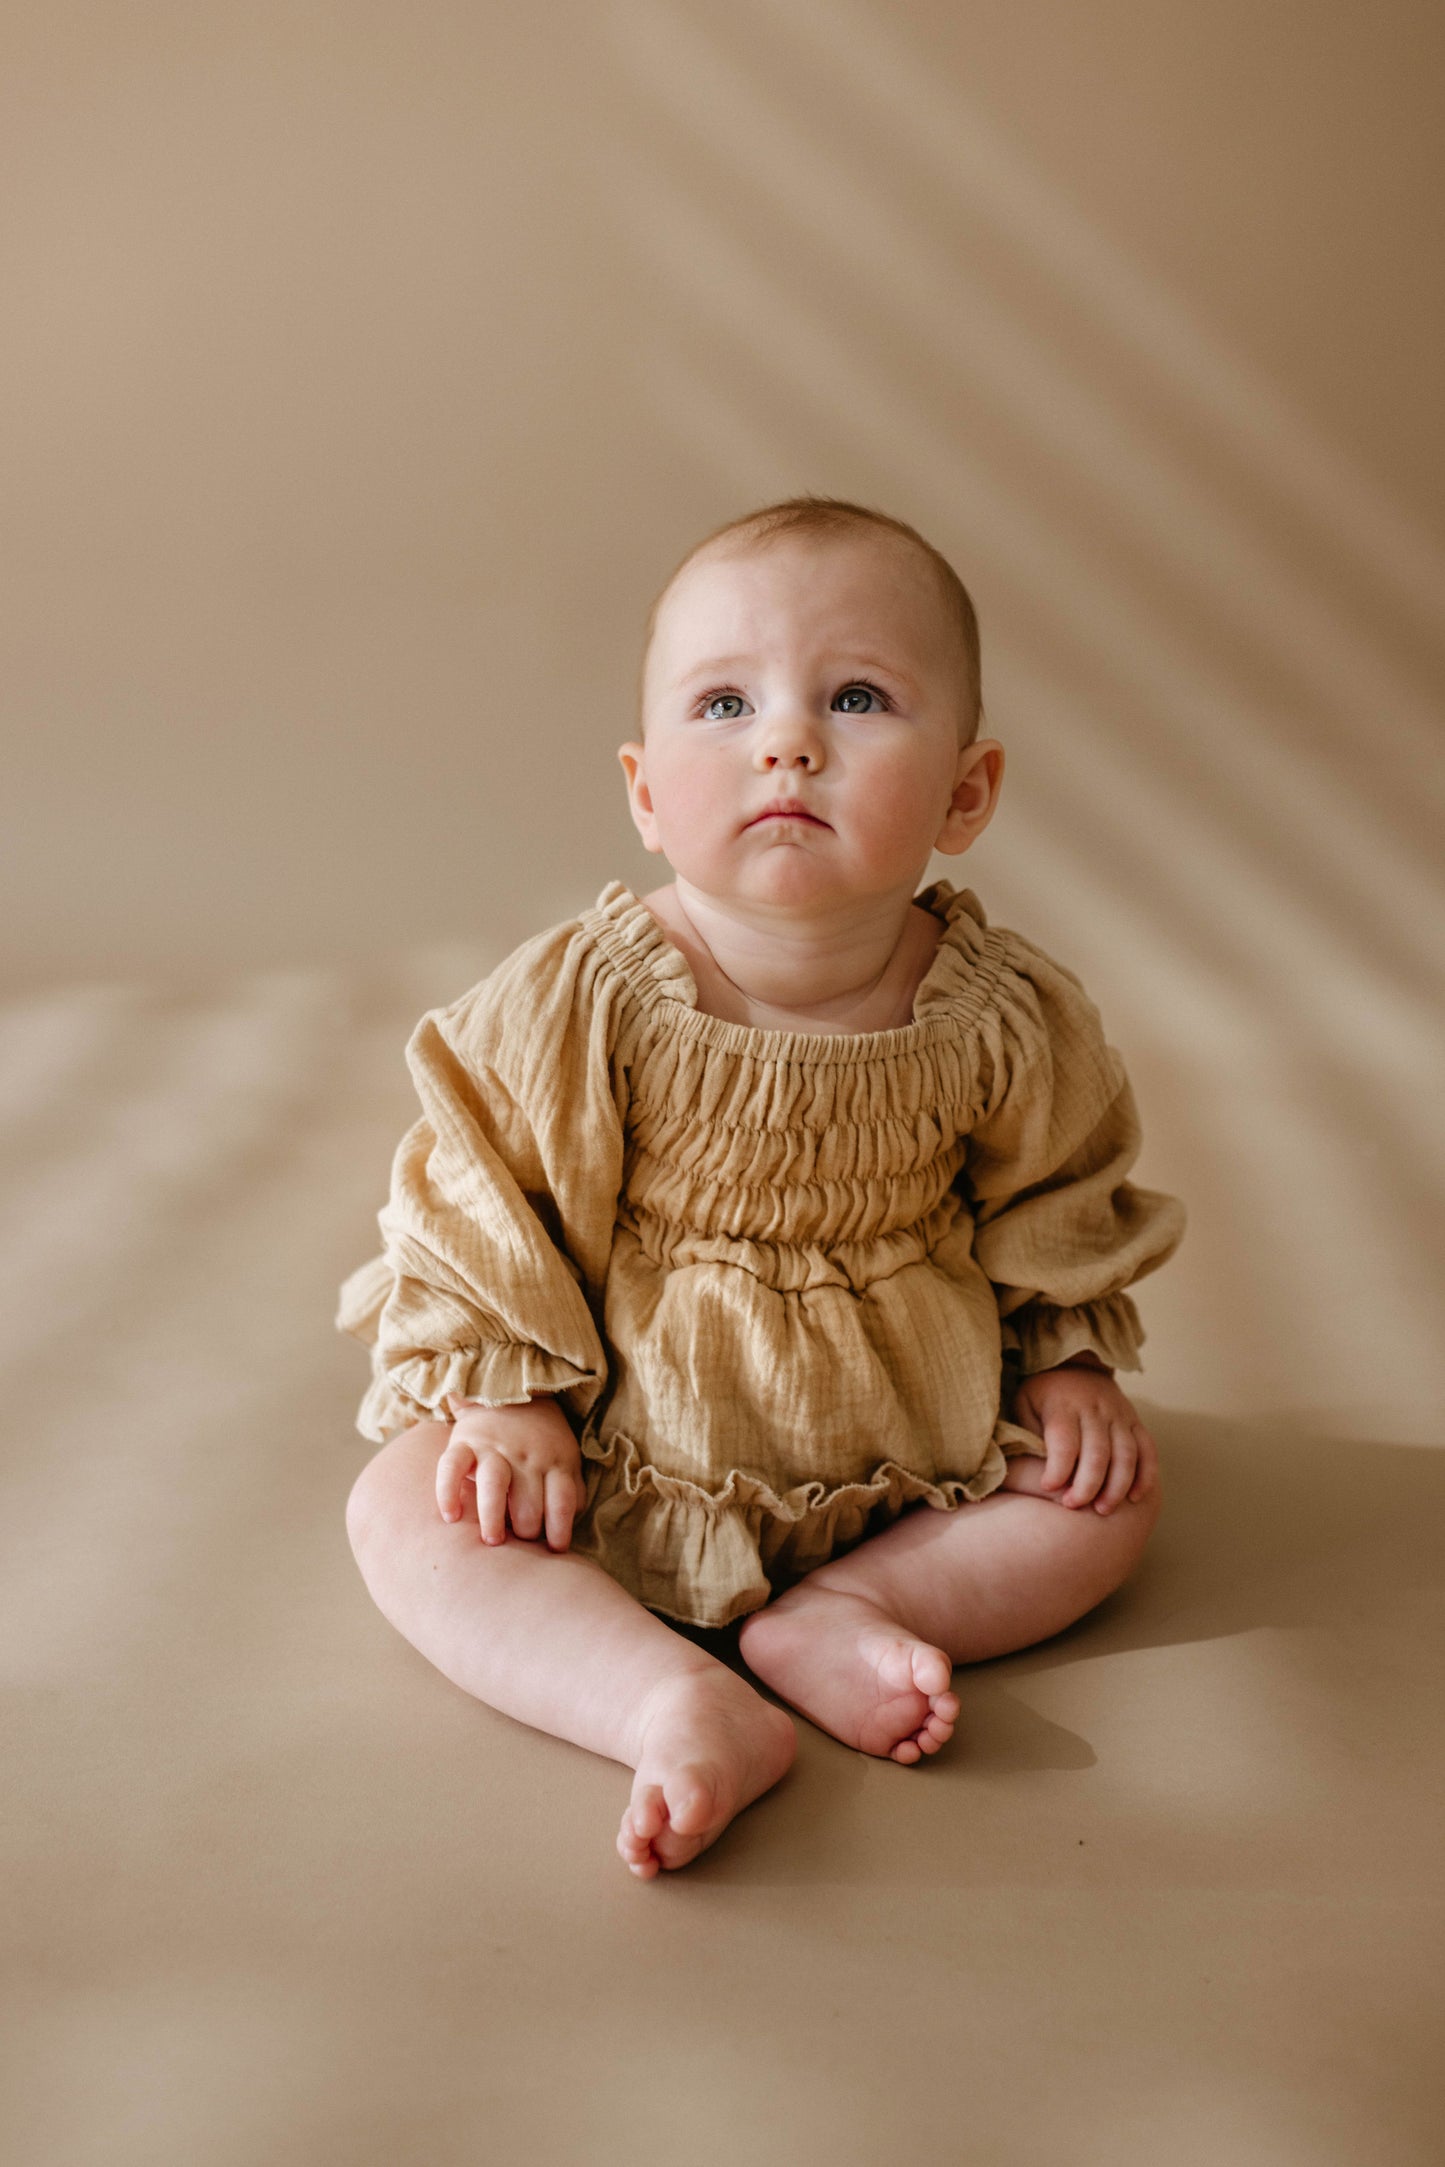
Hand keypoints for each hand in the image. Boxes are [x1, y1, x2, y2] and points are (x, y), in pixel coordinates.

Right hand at [435, 1396, 586, 1550]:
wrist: (511, 1392)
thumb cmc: (541, 1441)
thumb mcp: (564, 1458)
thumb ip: (571, 1490)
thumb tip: (569, 1527)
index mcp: (555, 1460)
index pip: (562, 1500)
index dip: (560, 1529)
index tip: (555, 1550)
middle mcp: (525, 1455)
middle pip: (529, 1501)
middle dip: (526, 1530)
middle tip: (519, 1543)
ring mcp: (494, 1448)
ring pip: (494, 1484)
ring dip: (494, 1516)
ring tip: (493, 1541)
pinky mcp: (464, 1443)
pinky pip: (451, 1467)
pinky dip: (448, 1491)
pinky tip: (451, 1516)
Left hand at [1010, 1360, 1158, 1515]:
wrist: (1077, 1365)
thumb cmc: (1044, 1395)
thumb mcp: (1025, 1404)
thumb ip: (1029, 1435)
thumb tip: (1035, 1471)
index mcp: (1063, 1405)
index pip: (1064, 1441)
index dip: (1057, 1469)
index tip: (1048, 1488)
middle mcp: (1095, 1409)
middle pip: (1098, 1453)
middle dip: (1087, 1485)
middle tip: (1074, 1506)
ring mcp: (1120, 1415)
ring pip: (1126, 1455)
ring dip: (1117, 1487)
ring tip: (1102, 1510)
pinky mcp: (1135, 1422)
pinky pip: (1148, 1450)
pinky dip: (1146, 1476)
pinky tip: (1134, 1498)